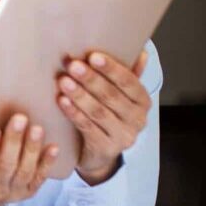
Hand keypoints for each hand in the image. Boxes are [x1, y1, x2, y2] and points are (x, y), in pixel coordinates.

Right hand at [0, 114, 58, 205]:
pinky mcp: (28, 191)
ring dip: (31, 148)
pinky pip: (39, 177)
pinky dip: (47, 162)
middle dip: (13, 141)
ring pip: (24, 170)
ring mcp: (13, 193)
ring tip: (37, 128)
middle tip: (20, 118)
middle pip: (5, 165)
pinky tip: (53, 147)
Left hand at [56, 50, 151, 184]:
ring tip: (63, 81)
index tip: (93, 56)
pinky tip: (62, 101)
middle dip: (91, 79)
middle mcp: (137, 120)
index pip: (129, 82)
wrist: (100, 154)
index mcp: (142, 101)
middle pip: (112, 96)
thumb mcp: (121, 95)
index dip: (112, 69)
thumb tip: (143, 52)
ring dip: (80, 95)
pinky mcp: (106, 149)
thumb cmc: (109, 117)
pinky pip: (87, 128)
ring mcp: (123, 136)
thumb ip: (129, 75)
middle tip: (73, 65)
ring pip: (98, 112)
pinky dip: (74, 113)